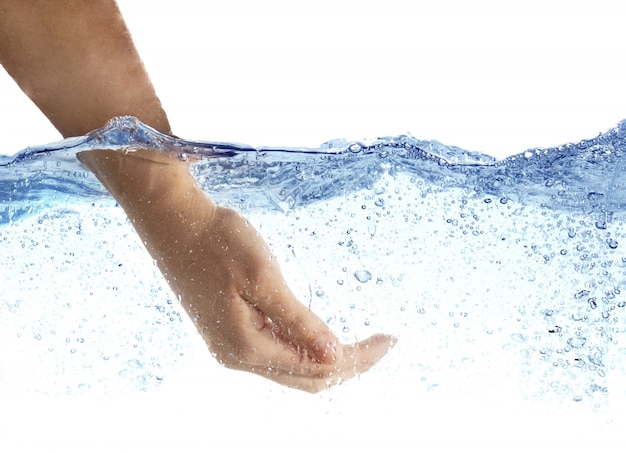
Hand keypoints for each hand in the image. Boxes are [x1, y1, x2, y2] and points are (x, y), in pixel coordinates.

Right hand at [77, 148, 395, 391]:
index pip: (317, 367)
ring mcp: (230, 346)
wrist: (173, 220)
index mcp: (247, 347)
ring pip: (291, 368)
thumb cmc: (218, 240)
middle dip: (348, 364)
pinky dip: (304, 347)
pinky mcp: (227, 331)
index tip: (389, 340)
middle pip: (306, 377)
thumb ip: (299, 321)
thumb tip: (335, 356)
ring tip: (360, 343)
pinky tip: (318, 332)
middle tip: (381, 343)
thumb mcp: (263, 277)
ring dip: (327, 358)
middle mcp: (237, 356)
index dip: (358, 358)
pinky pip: (276, 352)